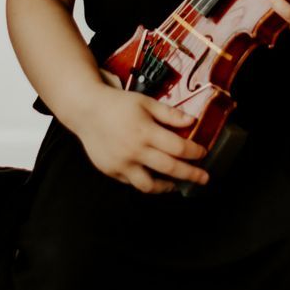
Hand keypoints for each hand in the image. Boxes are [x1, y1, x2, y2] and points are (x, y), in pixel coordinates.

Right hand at [73, 85, 209, 193]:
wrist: (86, 110)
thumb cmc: (118, 104)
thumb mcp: (146, 102)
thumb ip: (169, 114)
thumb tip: (192, 121)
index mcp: (145, 131)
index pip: (178, 148)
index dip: (195, 152)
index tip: (203, 153)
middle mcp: (134, 150)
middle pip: (170, 168)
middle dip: (191, 174)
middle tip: (204, 178)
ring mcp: (122, 164)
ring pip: (149, 185)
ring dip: (167, 186)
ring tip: (176, 185)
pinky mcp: (111, 171)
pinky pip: (133, 182)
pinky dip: (146, 182)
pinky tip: (153, 177)